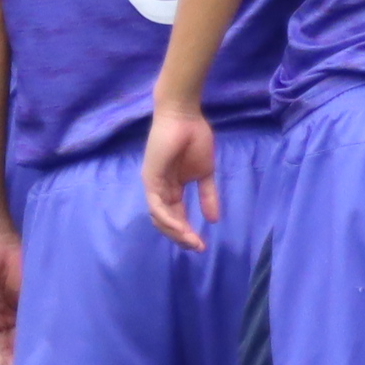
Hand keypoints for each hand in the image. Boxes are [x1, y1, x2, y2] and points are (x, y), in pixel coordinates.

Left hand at [141, 102, 221, 252]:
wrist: (185, 116)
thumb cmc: (194, 138)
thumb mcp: (206, 173)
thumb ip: (208, 196)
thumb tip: (214, 220)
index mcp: (172, 188)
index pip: (176, 217)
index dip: (188, 232)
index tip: (202, 245)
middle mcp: (160, 190)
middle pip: (166, 222)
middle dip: (181, 237)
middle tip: (197, 248)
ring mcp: (153, 185)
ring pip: (159, 218)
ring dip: (176, 233)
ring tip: (192, 242)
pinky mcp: (150, 179)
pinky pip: (156, 206)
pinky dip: (168, 219)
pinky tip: (182, 229)